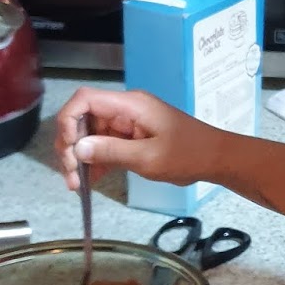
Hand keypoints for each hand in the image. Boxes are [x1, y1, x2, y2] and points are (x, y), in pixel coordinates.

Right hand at [55, 87, 220, 190]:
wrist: (215, 159)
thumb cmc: (187, 155)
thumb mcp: (148, 157)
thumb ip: (112, 151)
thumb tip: (77, 147)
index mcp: (130, 105)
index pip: (85, 99)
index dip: (68, 120)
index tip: (68, 148)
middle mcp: (125, 110)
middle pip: (83, 119)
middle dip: (71, 146)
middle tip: (71, 176)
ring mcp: (127, 124)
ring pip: (90, 135)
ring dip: (80, 158)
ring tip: (77, 185)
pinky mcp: (131, 138)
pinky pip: (104, 146)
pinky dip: (95, 162)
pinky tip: (90, 182)